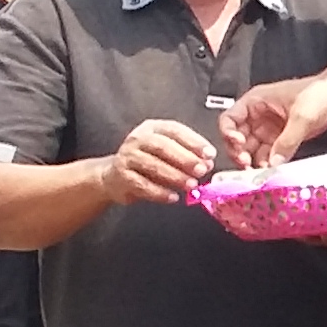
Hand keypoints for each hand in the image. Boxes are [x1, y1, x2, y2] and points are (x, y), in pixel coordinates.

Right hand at [98, 117, 216, 206]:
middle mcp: (138, 139)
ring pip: (152, 165)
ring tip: (191, 185)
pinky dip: (159, 192)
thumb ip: (189, 155)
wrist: (115, 176)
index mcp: (153, 129)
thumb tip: (208, 163)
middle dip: (185, 158)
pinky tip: (173, 197)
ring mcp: (127, 157)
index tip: (210, 154)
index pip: (174, 130)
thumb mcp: (168, 153)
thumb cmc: (148, 162)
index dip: (194, 141)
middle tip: (202, 170)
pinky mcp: (121, 176)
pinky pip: (142, 184)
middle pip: (162, 146)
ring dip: (175, 176)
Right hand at [222, 67, 326, 168]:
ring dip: (252, 160)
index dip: (228, 133)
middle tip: (247, 164)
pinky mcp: (280, 138)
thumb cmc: (320, 93)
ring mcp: (268, 128)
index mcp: (256, 101)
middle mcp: (258, 115)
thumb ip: (287, 140)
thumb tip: (273, 163)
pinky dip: (267, 162)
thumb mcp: (302, 116)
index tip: (238, 144)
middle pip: (237, 137)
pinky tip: (271, 169)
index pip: (229, 118)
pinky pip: (268, 153)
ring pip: (251, 148)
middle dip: (239, 152)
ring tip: (259, 170)